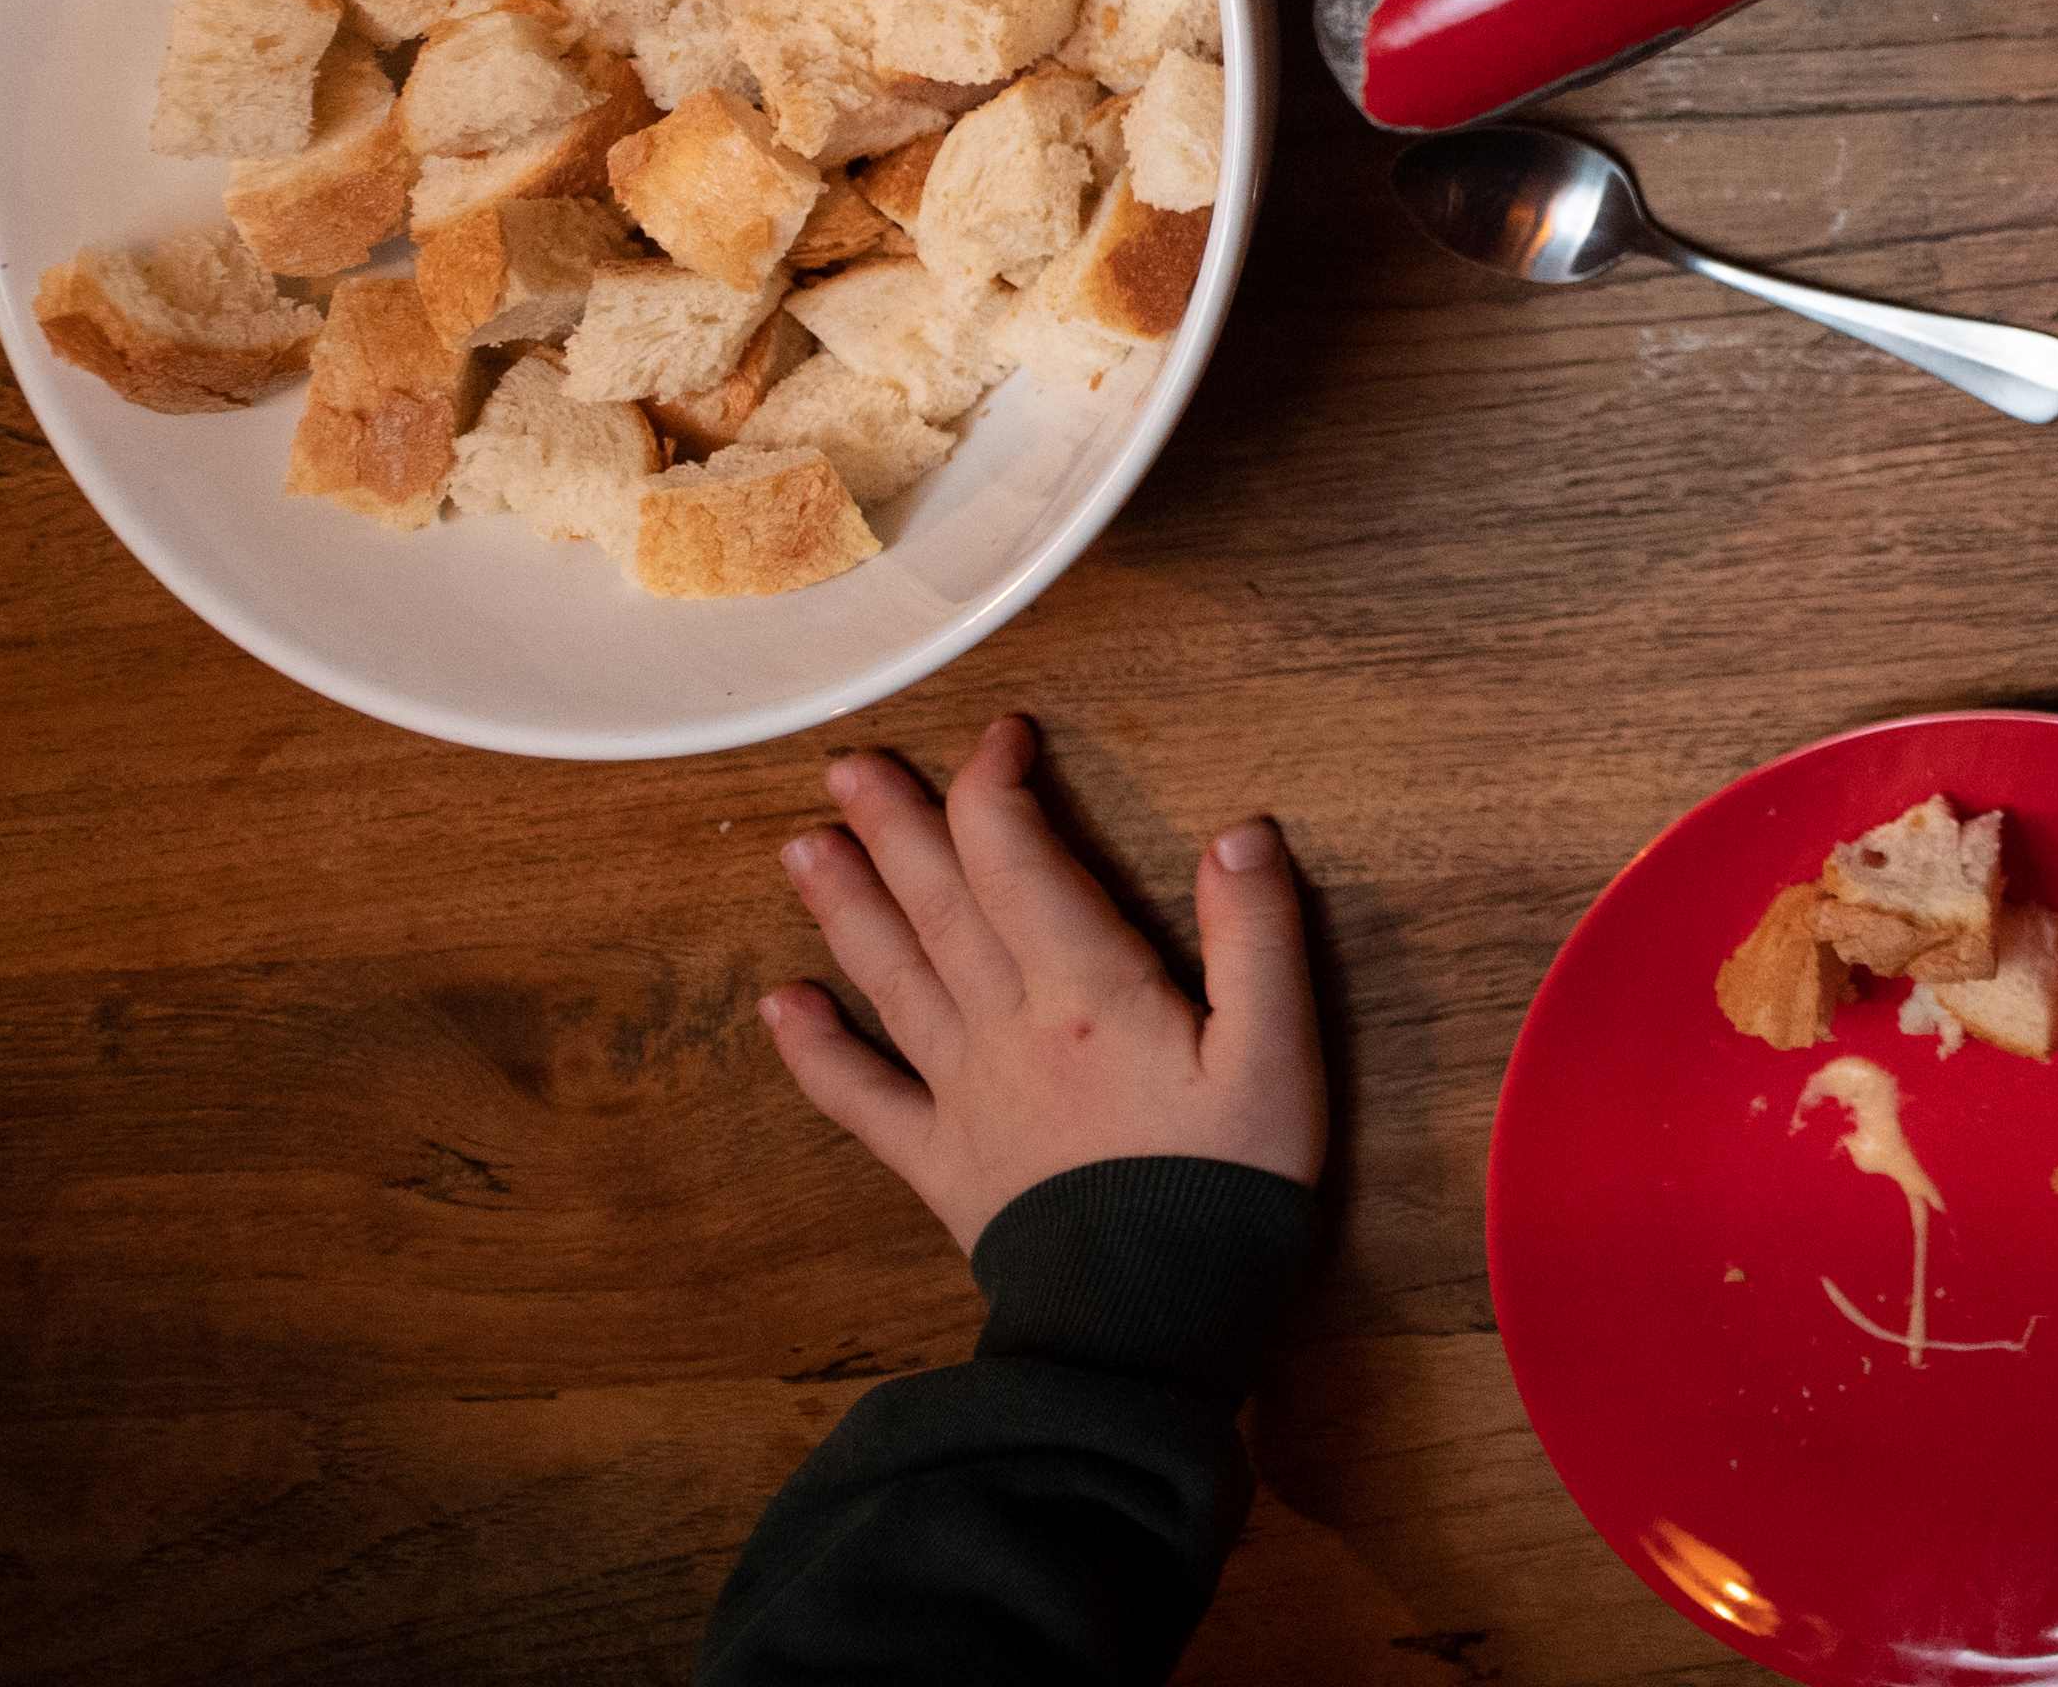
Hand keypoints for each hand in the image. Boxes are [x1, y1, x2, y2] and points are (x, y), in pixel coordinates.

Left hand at [762, 712, 1323, 1252]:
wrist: (1149, 1323)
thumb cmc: (1229, 1183)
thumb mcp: (1279, 1054)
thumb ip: (1259, 938)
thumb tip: (1242, 833)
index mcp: (1087, 992)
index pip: (1019, 861)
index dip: (998, 788)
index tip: (1002, 734)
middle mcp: (1005, 1027)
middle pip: (938, 905)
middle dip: (894, 826)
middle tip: (848, 766)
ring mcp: (961, 1095)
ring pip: (890, 979)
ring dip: (844, 908)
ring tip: (801, 847)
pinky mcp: (940, 1160)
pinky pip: (862, 1098)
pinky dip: (815, 1050)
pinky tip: (779, 1005)